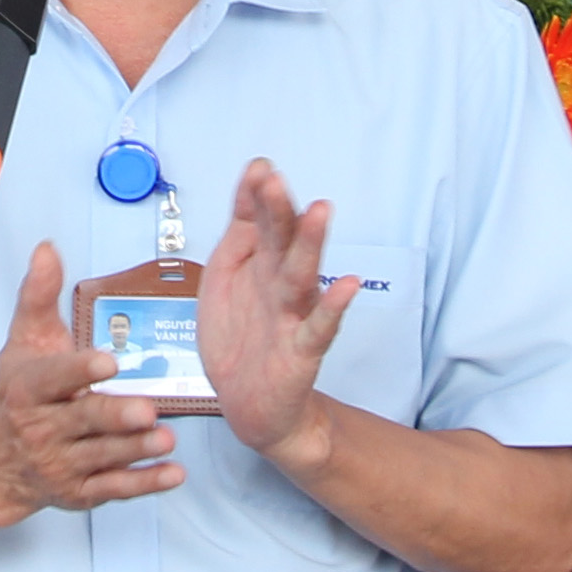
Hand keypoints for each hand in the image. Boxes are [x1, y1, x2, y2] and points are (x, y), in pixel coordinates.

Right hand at [0, 241, 184, 524]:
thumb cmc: (19, 395)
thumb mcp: (24, 342)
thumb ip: (38, 296)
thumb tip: (47, 250)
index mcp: (29, 389)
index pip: (54, 379)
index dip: (80, 371)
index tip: (107, 362)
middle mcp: (43, 428)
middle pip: (83, 421)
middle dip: (114, 417)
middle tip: (146, 410)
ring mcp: (62, 463)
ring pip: (103, 457)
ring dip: (136, 448)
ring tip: (166, 437)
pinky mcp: (81, 492)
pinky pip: (115, 489)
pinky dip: (145, 483)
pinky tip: (172, 472)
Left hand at [196, 159, 359, 472]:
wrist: (250, 404)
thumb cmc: (239, 336)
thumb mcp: (225, 276)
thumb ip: (239, 233)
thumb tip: (250, 184)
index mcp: (260, 264)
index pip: (261, 222)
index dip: (257, 197)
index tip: (259, 168)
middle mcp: (280, 284)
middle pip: (282, 242)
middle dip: (280, 211)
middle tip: (277, 181)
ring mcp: (294, 315)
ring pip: (302, 275)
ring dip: (311, 244)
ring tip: (320, 212)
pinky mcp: (302, 351)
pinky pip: (320, 327)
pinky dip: (333, 307)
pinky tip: (346, 285)